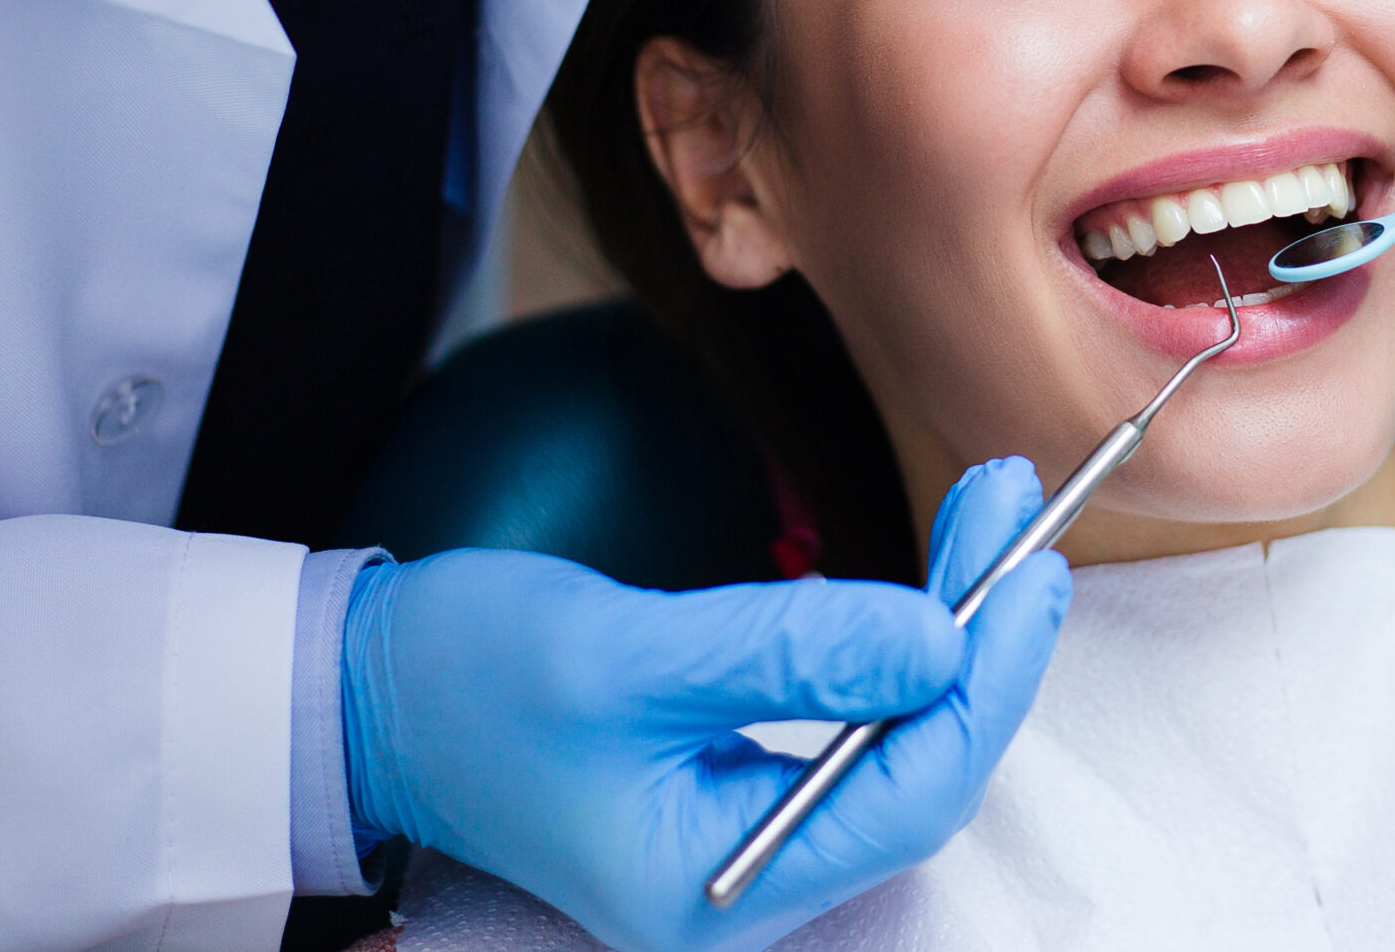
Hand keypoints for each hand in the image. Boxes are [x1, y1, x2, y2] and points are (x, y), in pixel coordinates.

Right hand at [342, 457, 1069, 951]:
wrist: (366, 694)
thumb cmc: (467, 679)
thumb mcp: (628, 654)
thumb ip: (787, 652)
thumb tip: (938, 641)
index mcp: (713, 886)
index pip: (909, 794)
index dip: (987, 680)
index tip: (1027, 569)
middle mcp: (745, 882)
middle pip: (921, 769)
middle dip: (982, 640)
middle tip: (1012, 508)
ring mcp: (745, 838)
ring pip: (900, 743)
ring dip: (953, 632)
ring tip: (988, 520)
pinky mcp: (739, 785)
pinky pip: (858, 725)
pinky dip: (901, 645)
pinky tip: (930, 581)